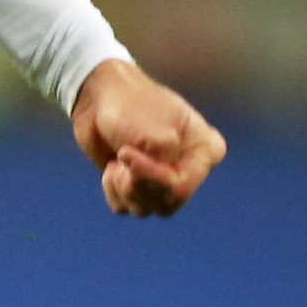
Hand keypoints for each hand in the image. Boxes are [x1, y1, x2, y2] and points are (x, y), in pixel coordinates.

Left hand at [71, 58, 225, 217]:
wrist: (100, 97)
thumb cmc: (132, 105)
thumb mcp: (154, 133)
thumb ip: (161, 166)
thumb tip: (146, 188)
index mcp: (206, 151)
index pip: (182, 186)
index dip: (151, 177)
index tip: (126, 153)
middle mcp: (190, 169)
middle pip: (167, 204)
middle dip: (137, 185)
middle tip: (121, 156)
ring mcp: (164, 180)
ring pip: (146, 209)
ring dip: (122, 187)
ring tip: (117, 160)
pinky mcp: (139, 187)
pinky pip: (126, 208)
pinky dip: (112, 191)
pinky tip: (111, 168)